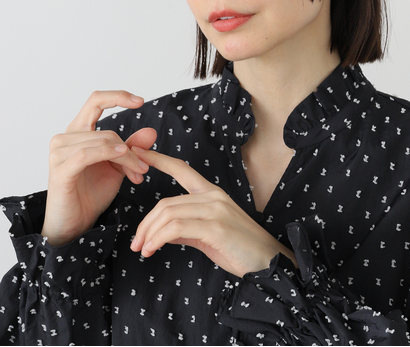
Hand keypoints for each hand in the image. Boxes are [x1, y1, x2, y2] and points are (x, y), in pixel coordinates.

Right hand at [41, 90, 156, 245]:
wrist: (75, 224)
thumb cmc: (91, 193)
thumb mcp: (118, 167)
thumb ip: (132, 148)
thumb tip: (151, 131)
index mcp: (78, 132)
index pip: (96, 101)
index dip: (118, 97)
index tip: (141, 101)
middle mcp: (65, 138)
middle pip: (109, 131)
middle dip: (132, 150)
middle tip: (144, 168)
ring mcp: (59, 153)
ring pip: (103, 142)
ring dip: (126, 157)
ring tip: (137, 174)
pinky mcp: (60, 170)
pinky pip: (88, 153)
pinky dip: (108, 153)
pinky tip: (122, 157)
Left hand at [130, 148, 296, 277]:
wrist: (268, 262)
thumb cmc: (240, 249)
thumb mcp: (208, 235)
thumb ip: (186, 229)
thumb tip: (161, 233)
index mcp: (212, 193)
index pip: (181, 169)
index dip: (159, 159)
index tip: (139, 153)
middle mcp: (213, 196)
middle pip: (166, 202)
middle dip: (145, 223)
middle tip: (135, 243)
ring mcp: (215, 209)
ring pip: (169, 214)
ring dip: (149, 233)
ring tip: (142, 249)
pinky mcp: (216, 226)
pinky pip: (177, 228)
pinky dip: (159, 239)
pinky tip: (152, 250)